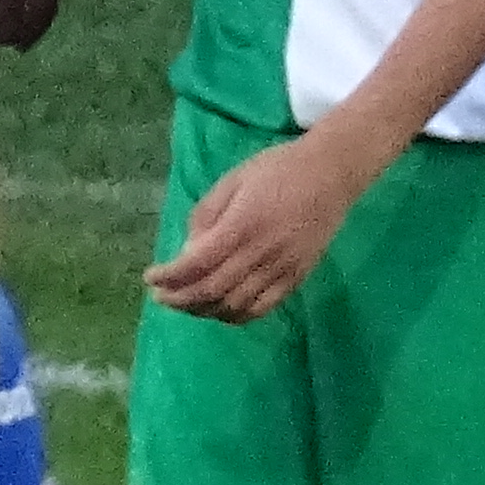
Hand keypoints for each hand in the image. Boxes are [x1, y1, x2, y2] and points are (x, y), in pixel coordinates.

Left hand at [146, 125, 375, 324]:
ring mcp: (282, 267)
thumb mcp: (233, 179)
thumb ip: (206, 215)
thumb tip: (188, 252)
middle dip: (179, 299)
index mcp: (243, 223)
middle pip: (211, 290)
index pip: (196, 263)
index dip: (169, 276)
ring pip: (234, 305)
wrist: (333, 172)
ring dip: (203, 310)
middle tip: (161, 296)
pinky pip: (262, 308)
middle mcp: (262, 251)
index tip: (151, 277)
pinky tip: (220, 309)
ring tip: (187, 303)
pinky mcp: (297, 276)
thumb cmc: (278, 169)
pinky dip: (235, 315)